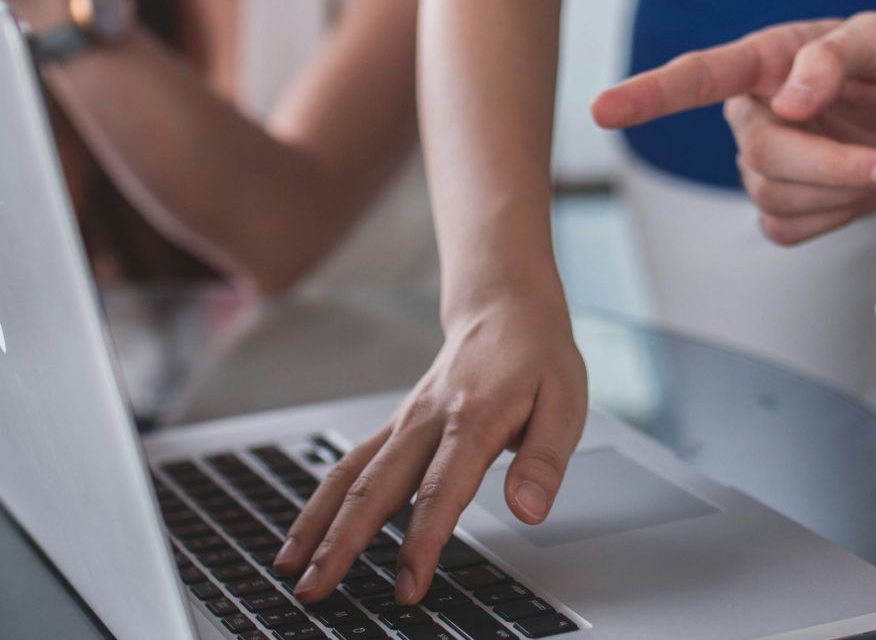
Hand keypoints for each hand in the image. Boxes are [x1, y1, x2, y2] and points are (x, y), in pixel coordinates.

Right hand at [273, 295, 587, 604]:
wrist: (504, 306)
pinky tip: (305, 533)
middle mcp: (427, 420)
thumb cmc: (537, 357)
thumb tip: (528, 511)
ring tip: (289, 569)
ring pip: (350, 475)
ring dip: (317, 524)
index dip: (422, 541)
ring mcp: (404, 422)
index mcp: (473, 418)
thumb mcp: (566, 403)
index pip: (441, 490)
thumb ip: (544, 460)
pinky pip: (350, 464)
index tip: (408, 585)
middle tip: (316, 589)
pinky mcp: (395, 426)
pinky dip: (322, 500)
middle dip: (342, 543)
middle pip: (376, 487)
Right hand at [593, 13, 875, 244]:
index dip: (648, 95)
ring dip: (844, 189)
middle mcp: (751, 113)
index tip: (602, 110)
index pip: (697, 77)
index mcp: (764, 61)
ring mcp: (759, 166)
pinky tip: (855, 191)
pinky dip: (836, 217)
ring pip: (776, 197)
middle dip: (833, 165)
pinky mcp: (777, 211)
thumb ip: (837, 55)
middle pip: (763, 154)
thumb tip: (790, 100)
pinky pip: (789, 229)